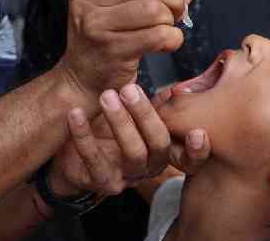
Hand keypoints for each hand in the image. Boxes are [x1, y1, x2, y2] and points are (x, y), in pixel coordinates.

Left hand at [49, 84, 208, 196]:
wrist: (72, 158)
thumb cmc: (109, 131)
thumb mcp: (136, 118)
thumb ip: (158, 106)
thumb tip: (179, 88)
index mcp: (162, 152)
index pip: (188, 158)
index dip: (197, 150)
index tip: (197, 132)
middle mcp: (149, 167)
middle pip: (158, 145)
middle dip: (145, 115)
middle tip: (129, 89)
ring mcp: (126, 177)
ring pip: (132, 153)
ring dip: (120, 122)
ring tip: (106, 96)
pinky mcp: (100, 181)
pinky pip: (93, 159)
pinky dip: (83, 134)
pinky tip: (76, 113)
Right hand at [57, 0, 192, 95]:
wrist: (83, 80)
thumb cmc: (106, 39)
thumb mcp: (117, 7)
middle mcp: (85, 4)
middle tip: (179, 9)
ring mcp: (97, 28)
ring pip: (153, 9)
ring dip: (171, 18)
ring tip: (168, 27)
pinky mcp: (113, 51)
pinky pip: (157, 36)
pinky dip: (173, 38)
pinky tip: (167, 43)